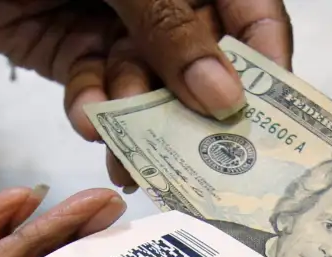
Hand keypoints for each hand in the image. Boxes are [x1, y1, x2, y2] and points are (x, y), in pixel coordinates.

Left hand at [0, 0, 291, 183]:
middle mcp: (160, 2)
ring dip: (137, 126)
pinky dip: (88, 108)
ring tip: (132, 163)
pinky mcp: (68, 51)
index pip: (250, 16)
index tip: (261, 120)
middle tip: (195, 166)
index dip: (263, 65)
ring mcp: (114, 27)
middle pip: (198, 64)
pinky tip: (86, 121)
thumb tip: (222, 90)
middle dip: (193, 114)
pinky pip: (89, 89)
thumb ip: (168, 22)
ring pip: (141, 88)